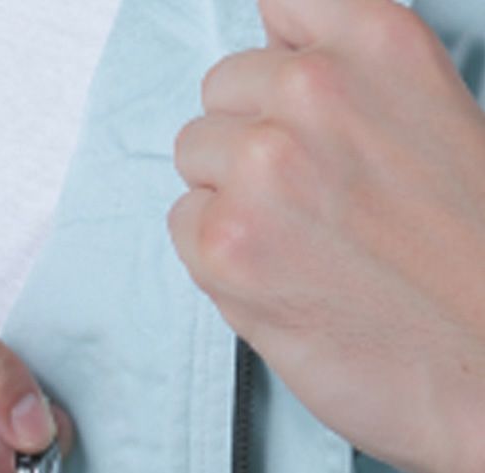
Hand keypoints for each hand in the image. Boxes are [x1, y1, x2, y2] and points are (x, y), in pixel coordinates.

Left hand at [168, 0, 484, 472]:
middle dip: (250, 146)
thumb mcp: (434, 122)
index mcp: (378, 46)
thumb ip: (353, 79)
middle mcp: (313, 91)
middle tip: (306, 204)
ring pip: (194, 159)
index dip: (279, 69)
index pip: (280, 5)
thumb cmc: (467, 264)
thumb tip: (277, 47)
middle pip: (220, 96)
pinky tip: (276, 279)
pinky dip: (215, 255)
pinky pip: (182, 225)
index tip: (290, 106)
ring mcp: (262, 168)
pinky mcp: (224, 246)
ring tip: (295, 246)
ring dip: (229, 198)